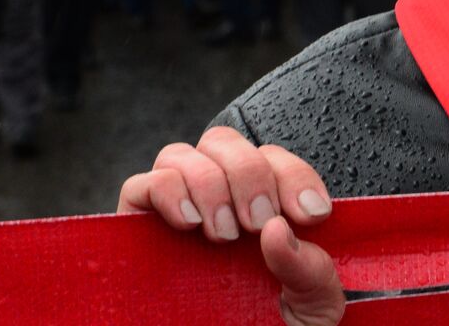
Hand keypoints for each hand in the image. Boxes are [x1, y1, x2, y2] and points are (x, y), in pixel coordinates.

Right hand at [118, 126, 343, 324]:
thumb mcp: (312, 304)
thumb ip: (309, 268)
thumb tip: (276, 229)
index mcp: (266, 207)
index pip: (276, 160)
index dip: (295, 177)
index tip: (312, 216)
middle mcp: (219, 200)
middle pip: (227, 144)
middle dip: (249, 175)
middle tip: (257, 224)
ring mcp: (176, 211)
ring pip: (184, 155)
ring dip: (209, 184)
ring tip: (223, 234)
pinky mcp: (136, 230)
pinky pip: (141, 184)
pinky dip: (166, 191)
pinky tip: (189, 224)